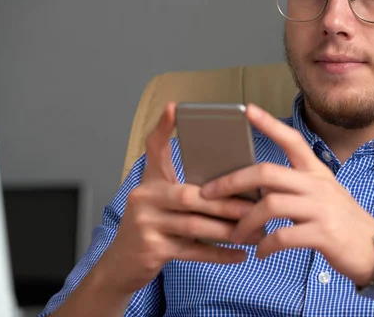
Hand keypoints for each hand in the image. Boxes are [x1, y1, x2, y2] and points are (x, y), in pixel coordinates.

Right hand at [97, 103, 258, 295]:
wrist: (121, 265)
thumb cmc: (152, 228)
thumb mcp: (160, 202)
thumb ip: (186, 189)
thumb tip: (230, 183)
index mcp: (149, 182)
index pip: (154, 149)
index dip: (162, 127)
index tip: (175, 108)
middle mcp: (143, 198)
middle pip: (189, 195)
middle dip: (224, 202)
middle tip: (252, 206)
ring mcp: (145, 225)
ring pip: (194, 225)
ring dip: (227, 230)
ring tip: (253, 232)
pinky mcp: (151, 250)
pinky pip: (193, 252)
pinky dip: (219, 254)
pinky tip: (239, 255)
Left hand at [200, 104, 373, 286]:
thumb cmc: (343, 222)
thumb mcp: (324, 196)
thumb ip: (295, 187)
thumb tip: (257, 186)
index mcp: (317, 173)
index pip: (292, 140)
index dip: (270, 124)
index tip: (248, 110)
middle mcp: (318, 185)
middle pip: (267, 172)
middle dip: (232, 181)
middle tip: (208, 193)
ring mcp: (321, 208)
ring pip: (270, 204)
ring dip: (244, 222)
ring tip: (235, 234)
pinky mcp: (323, 234)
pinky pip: (283, 236)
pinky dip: (265, 245)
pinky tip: (260, 252)